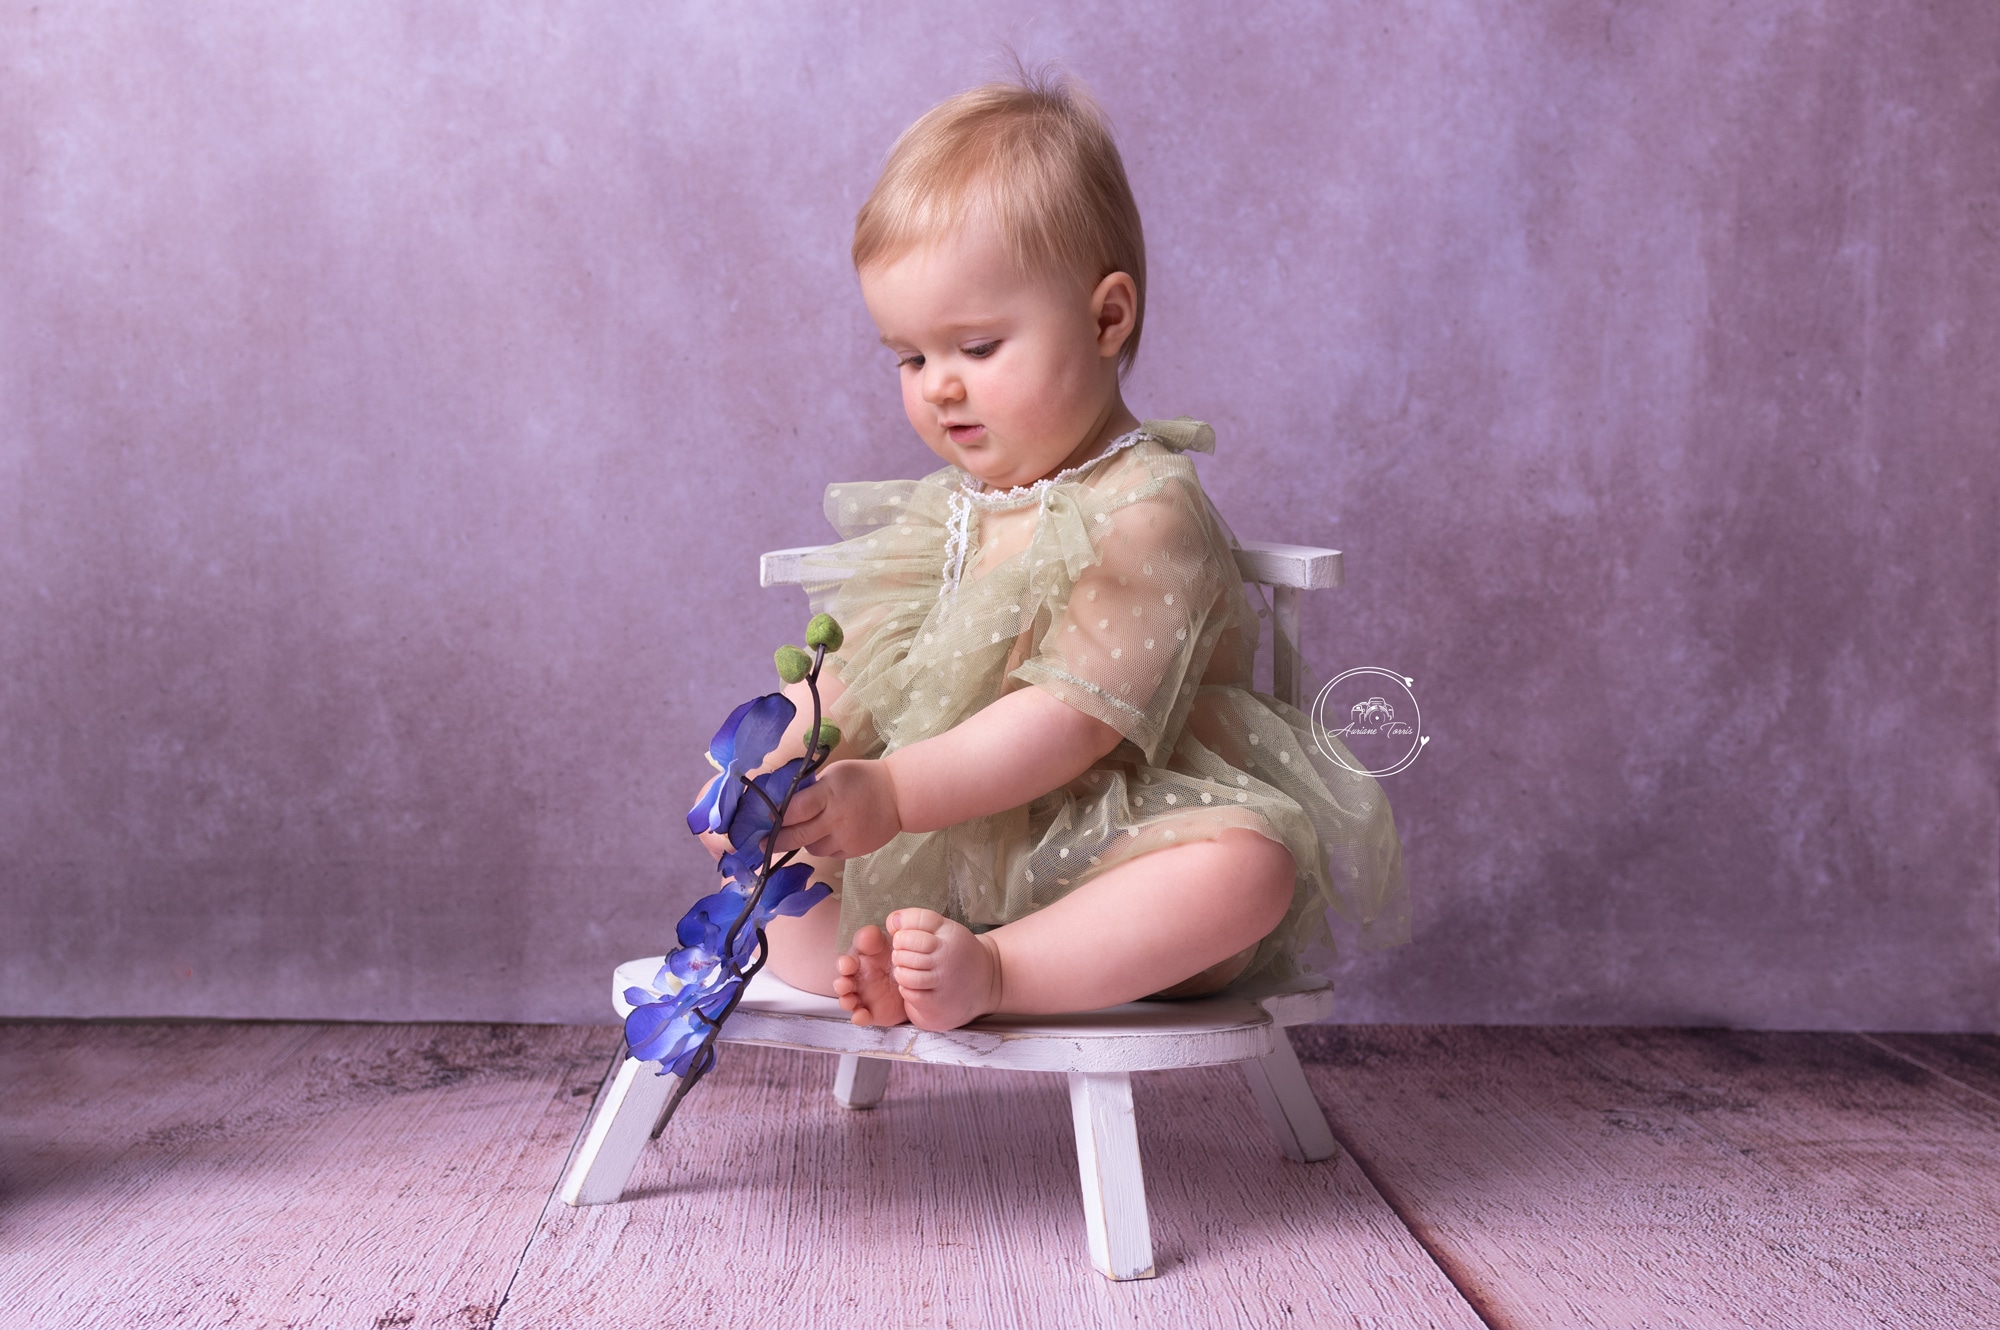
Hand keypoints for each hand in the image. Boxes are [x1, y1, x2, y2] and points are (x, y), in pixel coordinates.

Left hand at [772, 759, 902, 858]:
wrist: (898, 795)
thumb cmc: (862, 778)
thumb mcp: (834, 773)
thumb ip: (811, 789)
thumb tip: (783, 805)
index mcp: (829, 794)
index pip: (794, 810)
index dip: (776, 818)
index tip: (763, 822)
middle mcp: (836, 819)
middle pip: (797, 836)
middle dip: (777, 841)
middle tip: (762, 845)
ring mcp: (846, 838)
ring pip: (811, 849)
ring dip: (804, 841)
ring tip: (808, 829)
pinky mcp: (854, 851)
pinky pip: (828, 854)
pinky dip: (823, 846)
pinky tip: (828, 834)